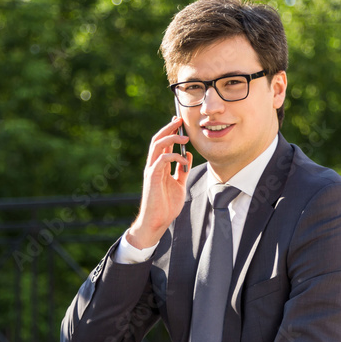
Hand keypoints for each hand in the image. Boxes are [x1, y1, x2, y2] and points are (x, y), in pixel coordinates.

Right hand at [128, 117, 192, 247]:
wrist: (157, 222)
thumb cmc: (166, 205)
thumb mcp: (179, 184)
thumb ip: (182, 170)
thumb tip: (189, 156)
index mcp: (159, 166)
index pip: (163, 143)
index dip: (170, 130)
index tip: (179, 121)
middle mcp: (153, 165)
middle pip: (158, 139)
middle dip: (169, 128)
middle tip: (179, 120)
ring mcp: (151, 170)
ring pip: (157, 146)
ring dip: (171, 138)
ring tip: (184, 138)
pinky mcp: (152, 177)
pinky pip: (161, 160)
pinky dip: (173, 156)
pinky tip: (184, 160)